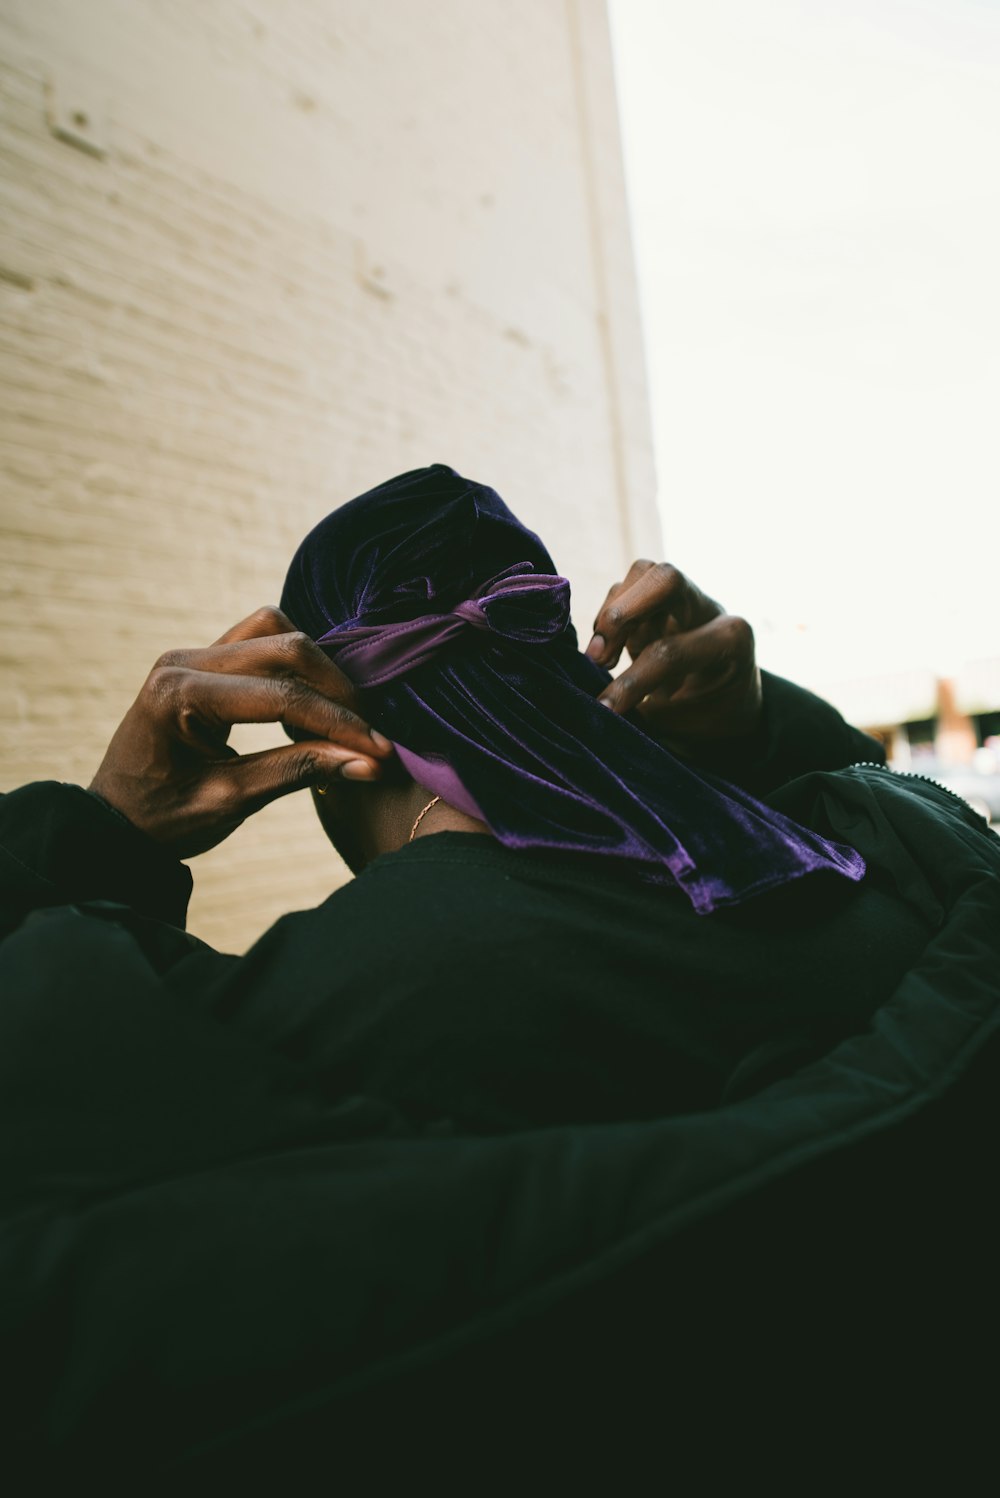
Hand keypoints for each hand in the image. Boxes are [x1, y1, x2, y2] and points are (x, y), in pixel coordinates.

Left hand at [89, 607, 392, 857]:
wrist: (115, 822)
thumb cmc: (163, 821)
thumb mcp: (230, 801)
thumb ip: (299, 771)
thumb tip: (370, 763)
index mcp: (179, 695)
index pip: (281, 696)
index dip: (338, 723)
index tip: (381, 752)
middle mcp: (183, 660)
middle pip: (286, 648)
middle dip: (337, 692)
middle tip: (370, 738)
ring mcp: (190, 654)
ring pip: (276, 631)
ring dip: (318, 670)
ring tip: (342, 719)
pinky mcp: (201, 659)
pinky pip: (261, 640)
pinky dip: (295, 665)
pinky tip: (312, 703)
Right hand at [586, 560, 761, 743]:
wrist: (726, 702)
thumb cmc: (708, 717)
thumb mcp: (687, 726)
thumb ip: (648, 714)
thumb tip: (599, 708)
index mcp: (730, 642)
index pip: (671, 651)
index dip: (632, 680)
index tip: (605, 706)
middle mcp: (708, 611)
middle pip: (666, 580)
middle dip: (621, 613)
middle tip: (598, 657)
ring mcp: (683, 599)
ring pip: (643, 574)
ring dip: (610, 613)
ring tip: (599, 657)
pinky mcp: (659, 601)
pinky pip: (627, 589)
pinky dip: (606, 616)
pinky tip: (605, 649)